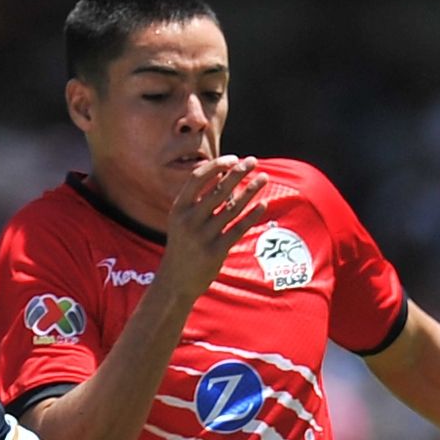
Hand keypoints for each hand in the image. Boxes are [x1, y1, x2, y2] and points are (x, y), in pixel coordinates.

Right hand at [158, 156, 269, 296]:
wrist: (175, 281)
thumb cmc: (183, 245)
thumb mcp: (182, 220)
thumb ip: (199, 200)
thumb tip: (225, 175)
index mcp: (178, 209)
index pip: (197, 178)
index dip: (217, 166)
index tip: (233, 158)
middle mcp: (189, 221)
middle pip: (218, 190)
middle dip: (238, 172)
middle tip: (253, 160)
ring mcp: (202, 236)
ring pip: (232, 207)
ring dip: (250, 190)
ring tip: (264, 178)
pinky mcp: (216, 251)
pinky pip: (238, 228)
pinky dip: (252, 215)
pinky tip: (263, 203)